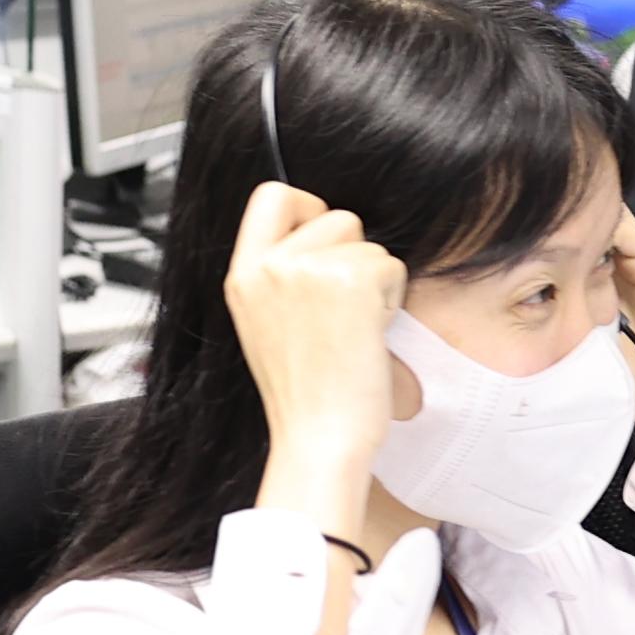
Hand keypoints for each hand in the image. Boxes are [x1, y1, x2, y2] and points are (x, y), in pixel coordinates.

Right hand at [225, 182, 405, 515]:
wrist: (319, 438)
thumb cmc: (306, 393)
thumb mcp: (267, 322)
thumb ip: (282, 274)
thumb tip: (320, 232)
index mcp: (243, 276)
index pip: (271, 195)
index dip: (306, 208)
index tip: (324, 245)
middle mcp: (268, 266)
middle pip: (334, 214)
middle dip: (352, 252)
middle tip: (344, 304)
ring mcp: (306, 270)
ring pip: (367, 242)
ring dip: (373, 281)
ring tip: (352, 328)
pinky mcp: (349, 280)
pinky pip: (390, 265)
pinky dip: (391, 298)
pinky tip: (368, 335)